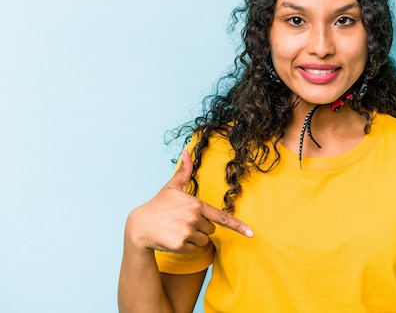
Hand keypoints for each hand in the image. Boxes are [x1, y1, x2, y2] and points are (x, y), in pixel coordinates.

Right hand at [125, 150, 253, 253]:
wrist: (140, 226)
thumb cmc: (158, 205)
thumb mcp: (172, 187)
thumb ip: (184, 170)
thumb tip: (187, 151)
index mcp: (196, 204)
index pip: (222, 216)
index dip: (238, 226)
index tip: (251, 233)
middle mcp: (194, 218)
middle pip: (211, 229)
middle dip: (201, 227)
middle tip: (183, 221)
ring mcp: (187, 232)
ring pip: (203, 240)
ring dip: (194, 237)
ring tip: (177, 229)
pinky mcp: (181, 244)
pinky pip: (194, 249)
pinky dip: (186, 246)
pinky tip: (173, 238)